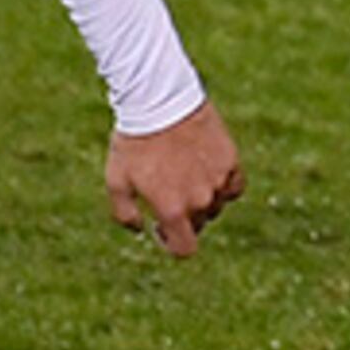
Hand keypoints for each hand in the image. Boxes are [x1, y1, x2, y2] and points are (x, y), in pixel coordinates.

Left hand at [106, 101, 243, 256]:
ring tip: (183, 174)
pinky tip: (207, 172)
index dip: (172, 244)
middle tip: (168, 191)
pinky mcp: (230, 161)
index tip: (162, 229)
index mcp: (172, 210)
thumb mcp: (116, 180)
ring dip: (203, 199)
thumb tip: (141, 231)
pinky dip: (223, 185)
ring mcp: (218, 181)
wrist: (159, 99)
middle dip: (183, 216)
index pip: (185, 249)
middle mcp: (200, 200)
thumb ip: (125, 214)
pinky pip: (233, 186)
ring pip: (216, 205)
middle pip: (198, 224)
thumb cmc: (134, 141)